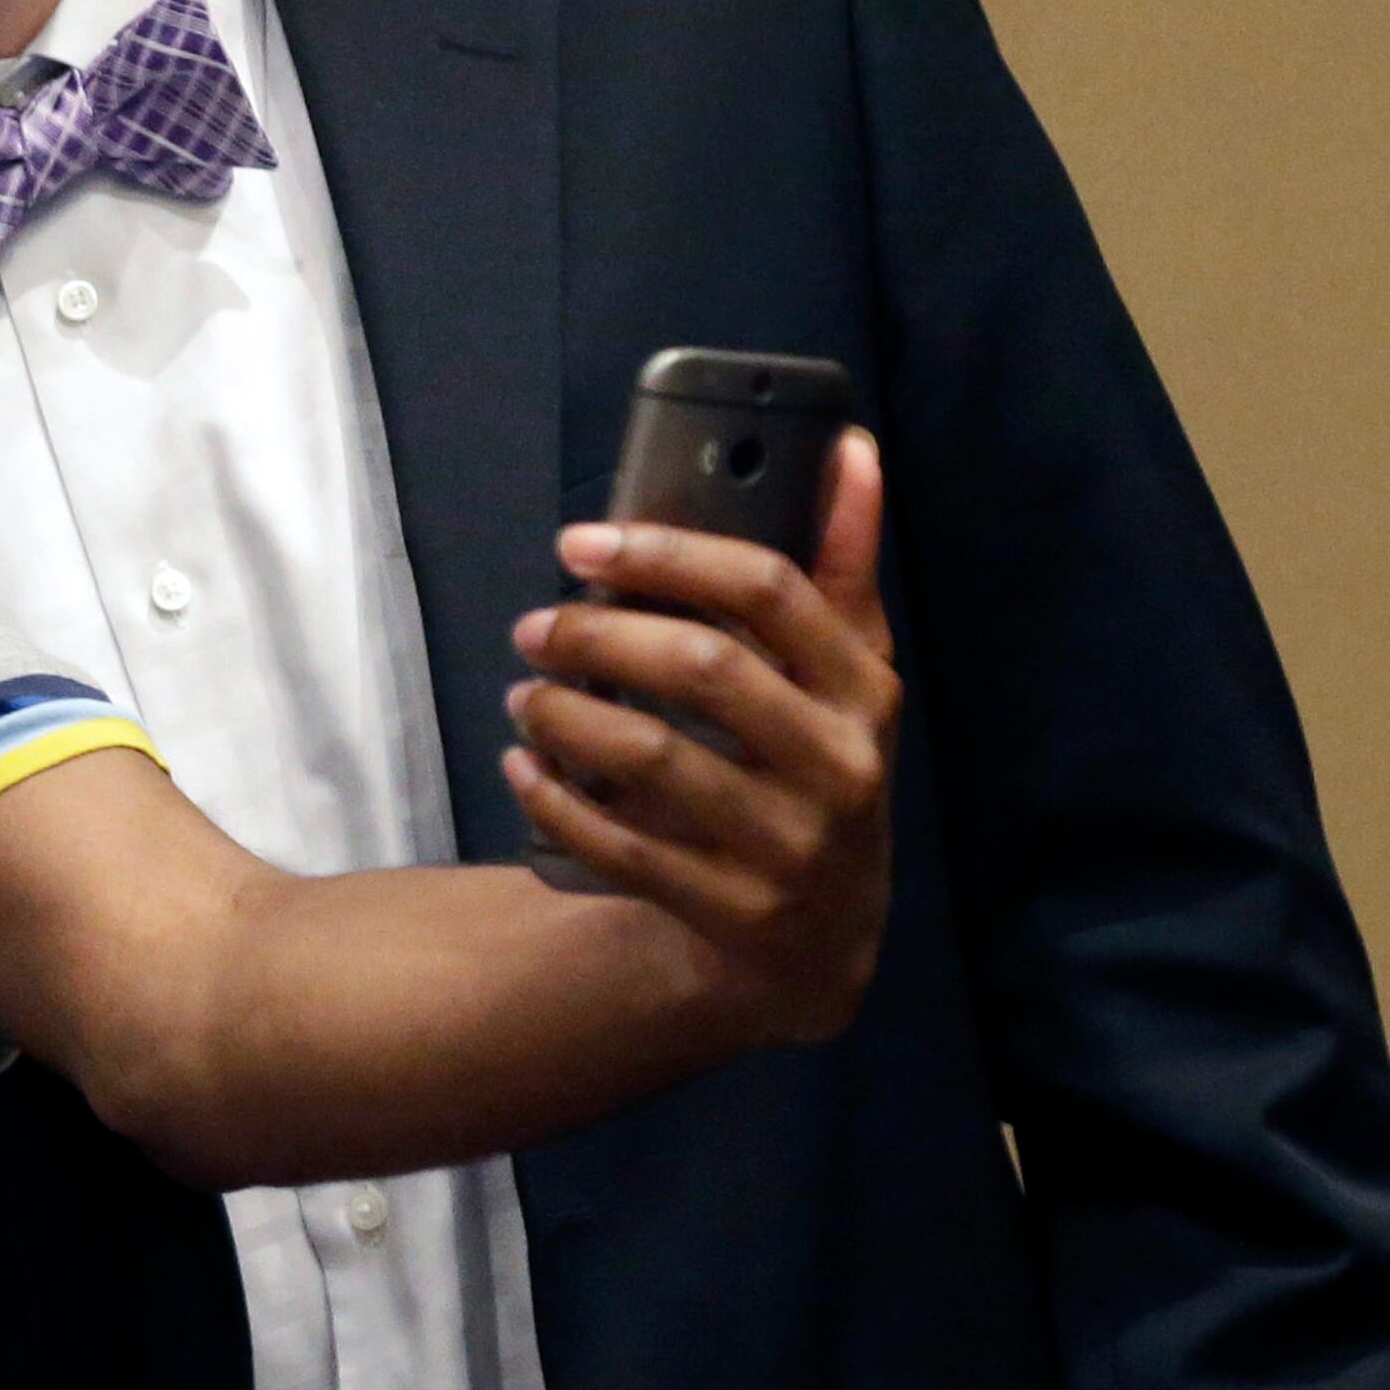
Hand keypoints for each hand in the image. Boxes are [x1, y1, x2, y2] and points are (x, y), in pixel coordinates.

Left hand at [501, 430, 898, 1040]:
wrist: (820, 945)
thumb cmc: (815, 769)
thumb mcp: (848, 674)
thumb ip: (843, 562)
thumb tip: (850, 444)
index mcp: (866, 689)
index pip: (768, 589)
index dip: (667, 552)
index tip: (580, 542)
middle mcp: (840, 766)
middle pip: (702, 667)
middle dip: (598, 633)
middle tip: (532, 625)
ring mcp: (790, 847)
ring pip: (653, 757)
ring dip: (565, 714)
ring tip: (522, 692)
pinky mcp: (734, 912)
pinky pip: (622, 847)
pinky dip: (556, 799)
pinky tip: (522, 764)